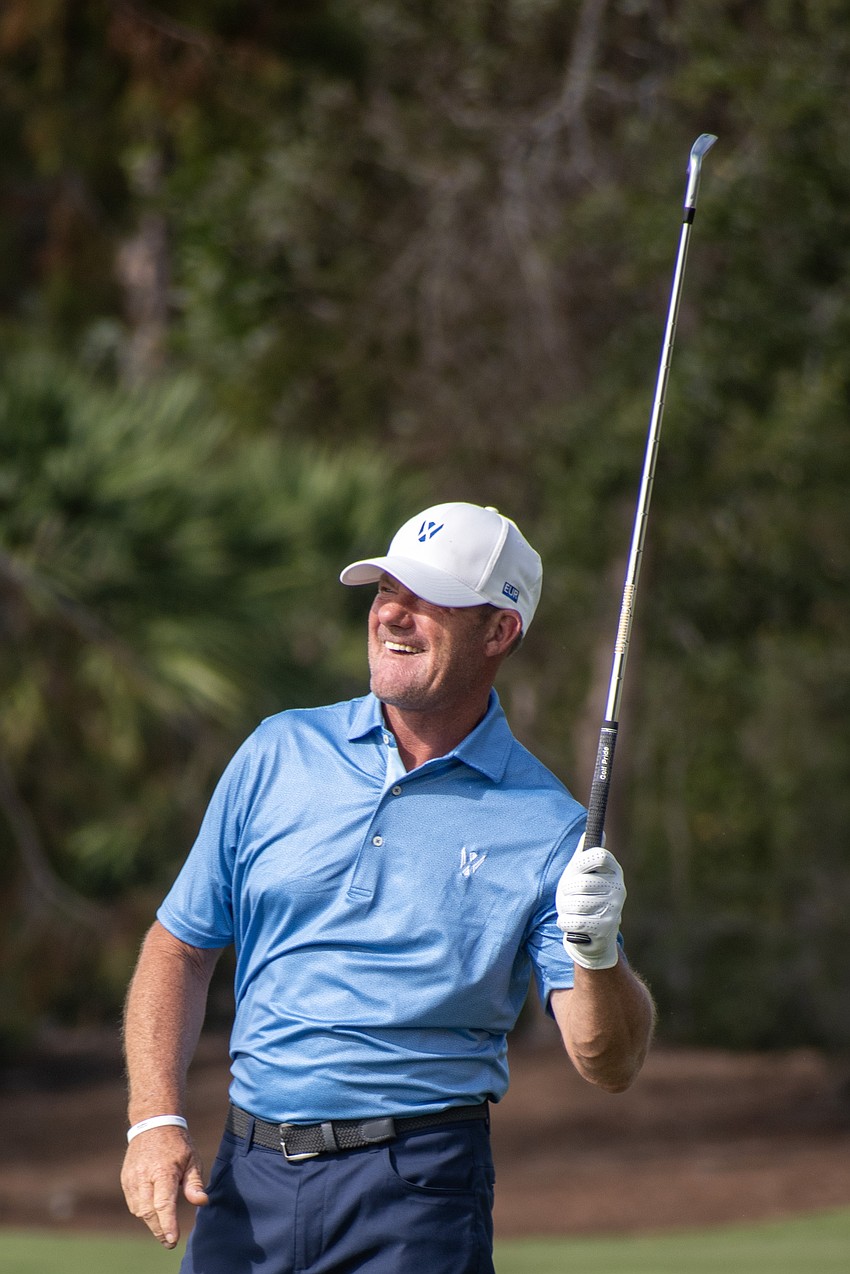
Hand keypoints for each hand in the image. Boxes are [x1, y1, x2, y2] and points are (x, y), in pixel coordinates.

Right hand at [120, 1124, 208, 1247]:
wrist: (153, 1123)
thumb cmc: (177, 1143)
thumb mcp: (192, 1159)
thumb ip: (195, 1183)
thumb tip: (202, 1202)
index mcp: (163, 1171)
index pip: (163, 1204)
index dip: (167, 1224)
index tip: (172, 1240)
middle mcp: (143, 1176)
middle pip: (148, 1212)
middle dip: (159, 1229)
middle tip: (169, 1241)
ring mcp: (132, 1178)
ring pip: (139, 1210)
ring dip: (151, 1222)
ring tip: (164, 1227)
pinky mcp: (126, 1180)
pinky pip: (133, 1203)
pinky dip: (143, 1211)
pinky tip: (154, 1212)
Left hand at [556, 835, 625, 969]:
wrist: (591, 936)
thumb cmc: (582, 897)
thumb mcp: (581, 873)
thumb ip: (585, 853)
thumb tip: (599, 831)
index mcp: (613, 870)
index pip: (598, 855)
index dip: (581, 862)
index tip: (576, 871)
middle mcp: (618, 888)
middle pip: (581, 882)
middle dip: (566, 891)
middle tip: (570, 897)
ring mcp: (614, 909)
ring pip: (575, 903)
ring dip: (565, 908)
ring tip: (571, 911)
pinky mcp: (605, 929)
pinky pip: (573, 922)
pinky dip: (565, 923)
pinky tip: (570, 923)